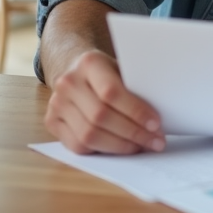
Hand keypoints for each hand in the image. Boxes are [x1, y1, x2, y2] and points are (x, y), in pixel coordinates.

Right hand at [44, 49, 164, 154]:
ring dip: (120, 146)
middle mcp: (68, 82)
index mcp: (89, 62)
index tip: (156, 124)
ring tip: (142, 147)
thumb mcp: (122, 68)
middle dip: (133, 133)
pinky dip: (102, 150)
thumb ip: (136, 86)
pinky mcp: (51, 121)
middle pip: (101, 116)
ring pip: (89, 135)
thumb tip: (160, 116)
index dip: (135, 111)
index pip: (112, 92)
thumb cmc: (108, 72)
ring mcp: (56, 103)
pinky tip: (121, 148)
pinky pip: (77, 145)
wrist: (76, 69)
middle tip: (156, 141)